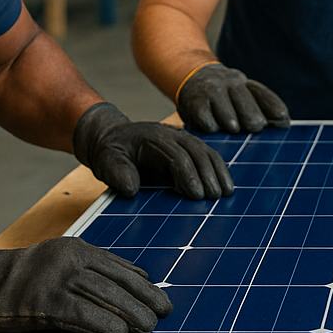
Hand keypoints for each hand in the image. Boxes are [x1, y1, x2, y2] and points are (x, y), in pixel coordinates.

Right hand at [0, 237, 173, 332]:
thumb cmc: (25, 278)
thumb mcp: (62, 262)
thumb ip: (96, 269)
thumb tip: (139, 278)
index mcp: (79, 248)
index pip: (120, 267)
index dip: (144, 285)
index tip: (162, 300)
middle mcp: (71, 259)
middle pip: (117, 282)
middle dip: (144, 299)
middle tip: (164, 315)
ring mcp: (56, 279)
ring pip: (105, 297)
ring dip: (131, 314)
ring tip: (149, 328)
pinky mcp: (43, 301)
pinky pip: (81, 314)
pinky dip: (103, 324)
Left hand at [73, 102, 233, 198]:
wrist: (114, 138)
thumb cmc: (111, 152)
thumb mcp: (106, 161)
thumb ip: (118, 173)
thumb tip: (132, 189)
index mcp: (154, 137)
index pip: (177, 156)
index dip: (188, 175)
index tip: (196, 195)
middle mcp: (172, 135)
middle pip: (197, 152)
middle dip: (208, 175)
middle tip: (215, 197)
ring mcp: (182, 138)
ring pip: (206, 152)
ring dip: (218, 171)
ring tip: (226, 192)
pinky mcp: (187, 147)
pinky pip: (207, 155)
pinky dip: (218, 168)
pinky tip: (225, 183)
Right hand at [175, 62, 289, 134]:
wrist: (190, 76)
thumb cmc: (224, 96)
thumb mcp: (242, 94)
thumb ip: (263, 108)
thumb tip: (285, 123)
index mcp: (245, 84)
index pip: (263, 96)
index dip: (274, 109)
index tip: (283, 120)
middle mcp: (230, 84)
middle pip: (247, 108)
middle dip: (253, 120)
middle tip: (255, 127)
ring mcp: (212, 92)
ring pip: (228, 117)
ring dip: (232, 125)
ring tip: (233, 128)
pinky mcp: (195, 103)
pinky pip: (207, 122)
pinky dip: (211, 128)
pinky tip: (212, 127)